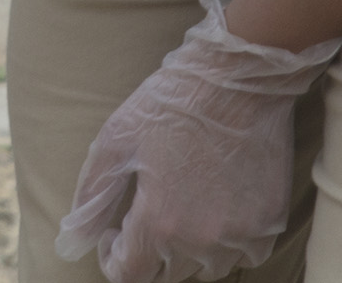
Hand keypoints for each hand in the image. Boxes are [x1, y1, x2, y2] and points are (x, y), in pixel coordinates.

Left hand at [55, 0, 339, 282]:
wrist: (237, 79)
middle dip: (149, 250)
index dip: (113, 257)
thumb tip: (71, 239)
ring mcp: (241, 234)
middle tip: (146, 210)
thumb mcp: (114, 142)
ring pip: (207, 267)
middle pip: (167, 272)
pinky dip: (228, 242)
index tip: (113, 232)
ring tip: (182, 206)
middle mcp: (202, 239)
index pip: (130, 275)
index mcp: (159, 222)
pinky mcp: (270, 223)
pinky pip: (245, 255)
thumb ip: (91, 198)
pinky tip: (216, 208)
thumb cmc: (169, 103)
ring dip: (189, 249)